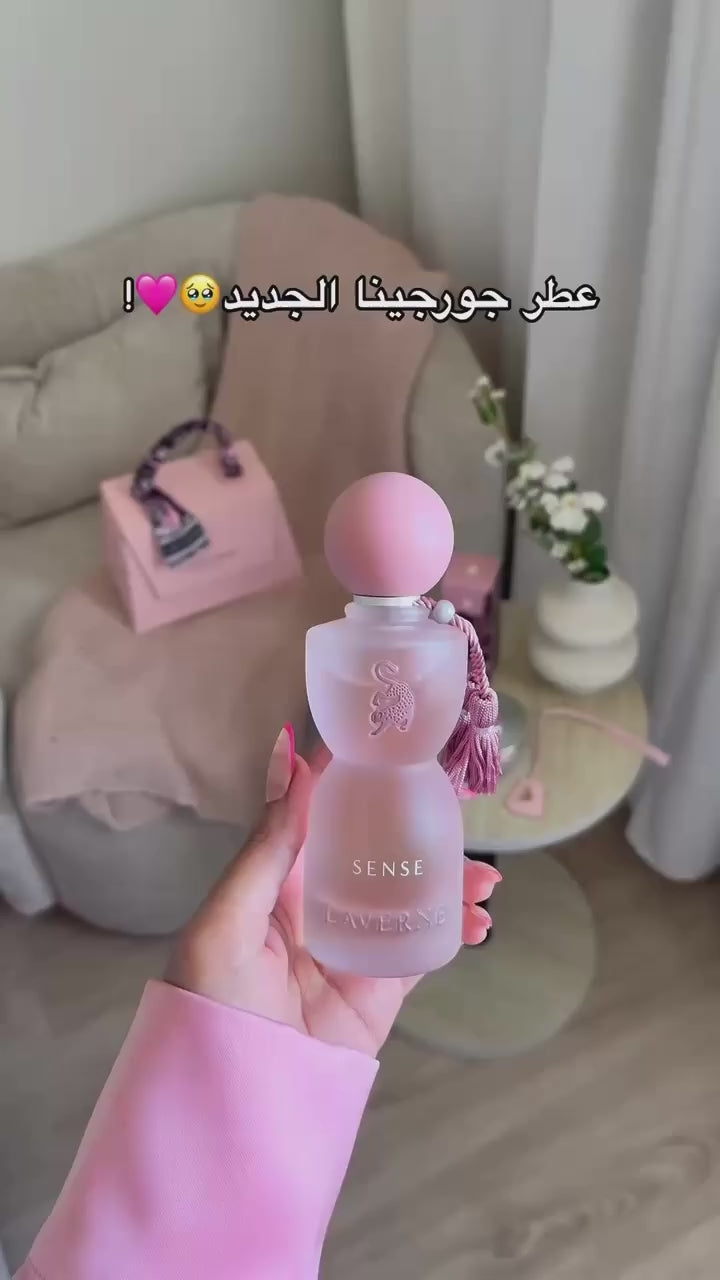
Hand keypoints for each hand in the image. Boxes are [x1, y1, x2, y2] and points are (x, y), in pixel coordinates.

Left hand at [166, 727, 501, 1057]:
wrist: (232, 1107)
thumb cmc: (211, 1005)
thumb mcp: (227, 919)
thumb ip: (268, 845)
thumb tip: (288, 755)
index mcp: (274, 884)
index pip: (320, 819)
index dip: (355, 783)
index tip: (396, 746)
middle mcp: (316, 910)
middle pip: (376, 854)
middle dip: (419, 828)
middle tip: (460, 808)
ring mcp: (352, 950)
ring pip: (410, 898)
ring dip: (451, 881)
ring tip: (487, 879)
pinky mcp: (379, 992)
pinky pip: (423, 950)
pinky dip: (455, 931)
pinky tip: (478, 922)